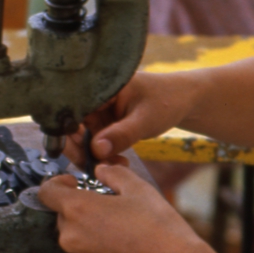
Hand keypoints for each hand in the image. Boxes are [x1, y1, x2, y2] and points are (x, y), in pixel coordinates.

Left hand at [38, 164, 209, 252]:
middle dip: (81, 208)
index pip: (47, 192)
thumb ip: (112, 173)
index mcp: (78, 209)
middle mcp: (71, 237)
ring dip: (90, 231)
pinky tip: (125, 249)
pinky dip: (100, 252)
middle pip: (63, 216)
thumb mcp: (137, 187)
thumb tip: (100, 170)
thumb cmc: (158, 226)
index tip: (75, 183)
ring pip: (76, 239)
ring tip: (122, 229)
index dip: (58, 183)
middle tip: (110, 206)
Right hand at [66, 70, 199, 164]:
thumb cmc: (167, 100)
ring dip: (93, 155)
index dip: (70, 132)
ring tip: (114, 164)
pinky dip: (102, 155)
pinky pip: (95, 142)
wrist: (184, 101)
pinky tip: (118, 161)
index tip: (81, 151)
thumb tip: (96, 150)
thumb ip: (121, 134)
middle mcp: (95, 97)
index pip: (72, 109)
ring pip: (82, 138)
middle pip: (72, 126)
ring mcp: (100, 111)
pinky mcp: (105, 123)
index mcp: (100, 86)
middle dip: (81, 148)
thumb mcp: (145, 119)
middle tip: (96, 166)